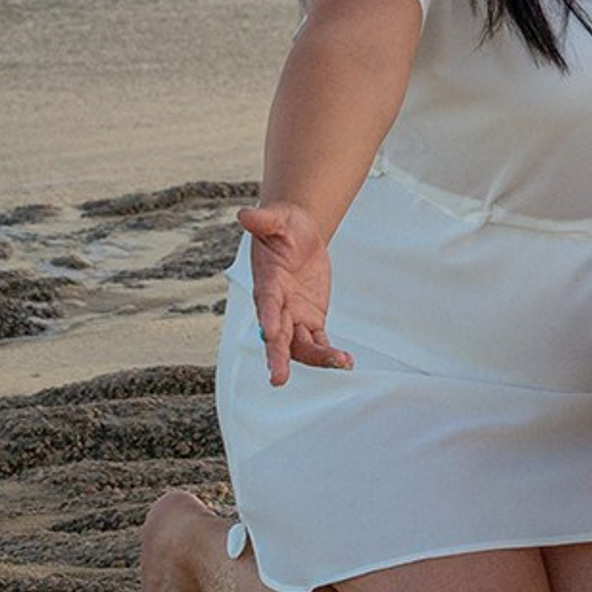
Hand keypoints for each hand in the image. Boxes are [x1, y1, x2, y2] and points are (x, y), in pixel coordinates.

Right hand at [238, 201, 352, 385]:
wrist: (298, 235)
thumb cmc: (284, 226)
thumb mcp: (278, 219)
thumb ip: (264, 220)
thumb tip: (245, 213)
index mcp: (268, 283)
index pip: (267, 303)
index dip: (269, 318)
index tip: (271, 333)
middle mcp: (278, 306)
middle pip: (277, 336)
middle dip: (278, 356)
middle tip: (278, 378)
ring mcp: (294, 316)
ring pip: (301, 345)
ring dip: (317, 357)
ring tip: (341, 362)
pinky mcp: (311, 320)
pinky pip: (320, 341)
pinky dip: (329, 353)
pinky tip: (345, 362)